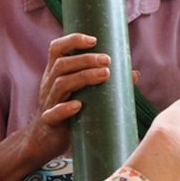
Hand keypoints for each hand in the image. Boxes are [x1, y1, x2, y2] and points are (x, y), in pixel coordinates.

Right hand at [31, 33, 112, 160]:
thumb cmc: (69, 112)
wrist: (45, 140)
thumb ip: (105, 82)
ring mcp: (48, 102)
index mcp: (57, 73)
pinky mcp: (50, 122)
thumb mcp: (84, 93)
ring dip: (83, 77)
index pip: (57, 49)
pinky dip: (65, 108)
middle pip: (62, 64)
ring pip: (60, 84)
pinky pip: (53, 113)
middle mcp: (50, 84)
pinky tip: (78, 105)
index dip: (73, 40)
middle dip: (86, 59)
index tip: (94, 40)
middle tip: (107, 60)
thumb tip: (134, 74)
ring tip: (104, 75)